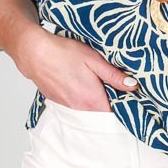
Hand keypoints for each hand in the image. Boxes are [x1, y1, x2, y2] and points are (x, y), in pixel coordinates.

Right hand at [14, 24, 138, 111]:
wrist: (34, 53)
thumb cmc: (63, 53)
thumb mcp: (94, 59)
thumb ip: (114, 75)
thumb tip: (133, 85)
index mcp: (92, 99)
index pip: (114, 114)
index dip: (122, 106)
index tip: (128, 96)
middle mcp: (80, 108)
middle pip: (101, 112)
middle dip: (109, 102)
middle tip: (113, 85)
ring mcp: (67, 106)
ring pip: (87, 108)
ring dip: (94, 98)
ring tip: (94, 80)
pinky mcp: (58, 101)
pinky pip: (75, 104)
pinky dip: (80, 96)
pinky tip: (78, 80)